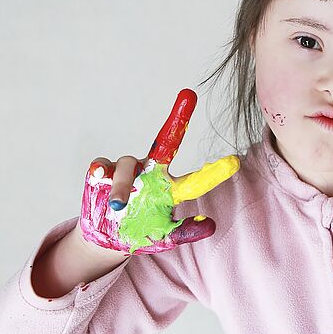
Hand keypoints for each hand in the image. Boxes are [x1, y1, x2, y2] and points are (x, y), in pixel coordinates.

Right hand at [80, 89, 239, 254]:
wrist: (107, 238)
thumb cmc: (140, 231)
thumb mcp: (164, 237)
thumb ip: (186, 232)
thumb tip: (212, 226)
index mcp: (169, 188)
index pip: (194, 179)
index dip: (213, 173)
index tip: (234, 162)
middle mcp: (151, 171)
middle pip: (166, 141)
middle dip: (178, 117)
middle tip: (189, 95)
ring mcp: (127, 170)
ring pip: (128, 164)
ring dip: (122, 184)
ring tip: (118, 205)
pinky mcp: (102, 173)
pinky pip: (102, 164)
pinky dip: (99, 169)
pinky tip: (98, 176)